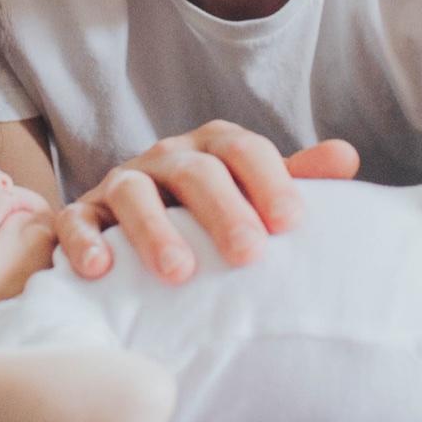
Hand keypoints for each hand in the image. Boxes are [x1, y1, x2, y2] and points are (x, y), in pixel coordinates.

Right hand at [55, 122, 358, 282]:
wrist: (133, 225)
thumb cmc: (211, 217)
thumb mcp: (253, 195)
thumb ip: (297, 179)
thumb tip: (346, 157)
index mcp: (213, 148)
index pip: (244, 150)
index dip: (269, 180)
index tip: (292, 222)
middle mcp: (166, 158)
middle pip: (195, 171)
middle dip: (223, 210)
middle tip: (249, 253)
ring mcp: (120, 184)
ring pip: (133, 194)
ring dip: (154, 231)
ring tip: (180, 272)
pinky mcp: (83, 214)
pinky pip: (75, 221)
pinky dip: (83, 242)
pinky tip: (99, 271)